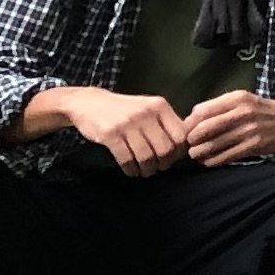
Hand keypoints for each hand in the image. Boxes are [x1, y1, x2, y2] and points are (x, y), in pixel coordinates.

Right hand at [63, 88, 189, 176]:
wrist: (88, 103)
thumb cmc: (124, 110)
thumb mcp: (148, 108)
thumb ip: (166, 123)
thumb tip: (186, 146)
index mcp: (160, 106)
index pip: (180, 135)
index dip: (179, 152)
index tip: (172, 159)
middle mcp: (146, 113)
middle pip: (165, 149)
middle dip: (163, 164)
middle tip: (158, 168)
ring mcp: (128, 123)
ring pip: (147, 156)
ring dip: (147, 170)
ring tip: (144, 172)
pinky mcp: (110, 134)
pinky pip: (126, 159)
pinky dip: (131, 169)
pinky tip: (131, 171)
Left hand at [178, 91, 274, 165]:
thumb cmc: (261, 110)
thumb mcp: (242, 99)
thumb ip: (217, 106)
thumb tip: (191, 118)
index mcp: (237, 99)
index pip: (202, 111)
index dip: (189, 124)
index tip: (186, 131)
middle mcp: (242, 113)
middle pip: (204, 129)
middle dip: (191, 140)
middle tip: (188, 145)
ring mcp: (248, 131)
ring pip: (212, 145)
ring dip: (199, 153)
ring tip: (195, 155)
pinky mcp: (253, 146)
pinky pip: (225, 157)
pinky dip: (212, 161)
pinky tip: (208, 161)